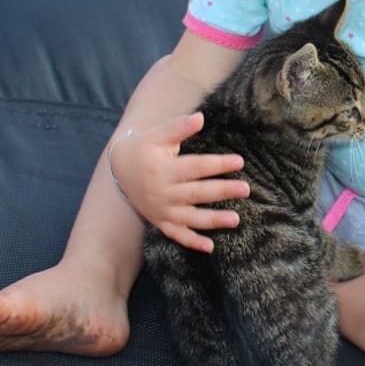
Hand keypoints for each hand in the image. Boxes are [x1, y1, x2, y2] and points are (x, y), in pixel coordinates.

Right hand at [109, 112, 248, 252]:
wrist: (118, 168)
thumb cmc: (143, 147)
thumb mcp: (156, 134)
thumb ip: (178, 127)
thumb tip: (200, 117)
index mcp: (163, 169)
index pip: (196, 167)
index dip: (218, 164)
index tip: (239, 162)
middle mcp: (162, 192)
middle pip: (197, 193)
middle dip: (222, 191)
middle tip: (246, 190)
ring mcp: (161, 210)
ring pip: (190, 218)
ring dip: (213, 220)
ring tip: (236, 220)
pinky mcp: (160, 221)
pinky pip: (177, 234)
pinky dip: (192, 242)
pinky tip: (210, 247)